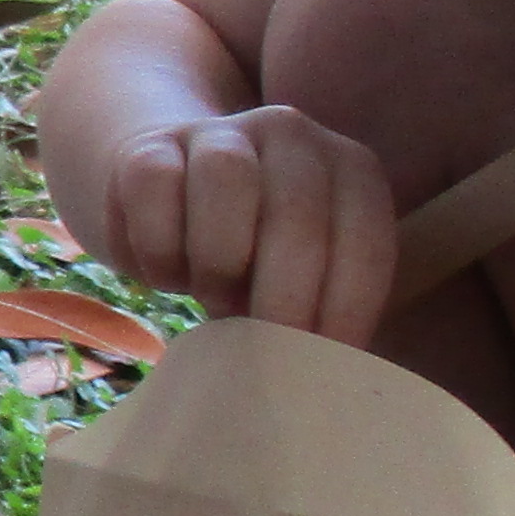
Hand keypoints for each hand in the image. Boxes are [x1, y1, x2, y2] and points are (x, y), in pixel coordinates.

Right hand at [87, 102, 400, 341]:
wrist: (171, 189)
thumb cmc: (253, 252)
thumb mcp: (303, 270)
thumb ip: (321, 306)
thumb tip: (326, 382)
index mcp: (349, 169)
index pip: (364, 241)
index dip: (345, 311)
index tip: (320, 361)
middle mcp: (292, 135)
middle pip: (297, 214)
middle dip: (282, 295)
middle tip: (263, 340)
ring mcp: (219, 133)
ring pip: (225, 182)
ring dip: (219, 261)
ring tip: (214, 298)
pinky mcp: (149, 147)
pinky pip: (153, 190)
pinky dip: (158, 249)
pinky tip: (166, 273)